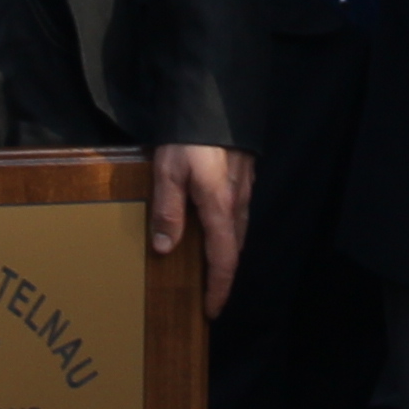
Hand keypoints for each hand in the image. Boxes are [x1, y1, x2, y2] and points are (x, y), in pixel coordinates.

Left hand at [149, 144, 251, 316]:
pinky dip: (228, 231)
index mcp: (220, 207)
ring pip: (238, 231)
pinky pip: (238, 214)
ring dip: (227, 253)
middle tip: (209, 293)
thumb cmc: (189, 136)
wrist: (213, 98)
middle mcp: (237, 202)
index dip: (219, 288)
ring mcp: (243, 188)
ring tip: (210, 266)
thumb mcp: (168, 172)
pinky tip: (214, 227)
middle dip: (224, 274)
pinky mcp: (242, 175)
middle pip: (235, 249)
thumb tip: (165, 249)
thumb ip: (168, 211)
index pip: (224, 259)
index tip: (211, 311)